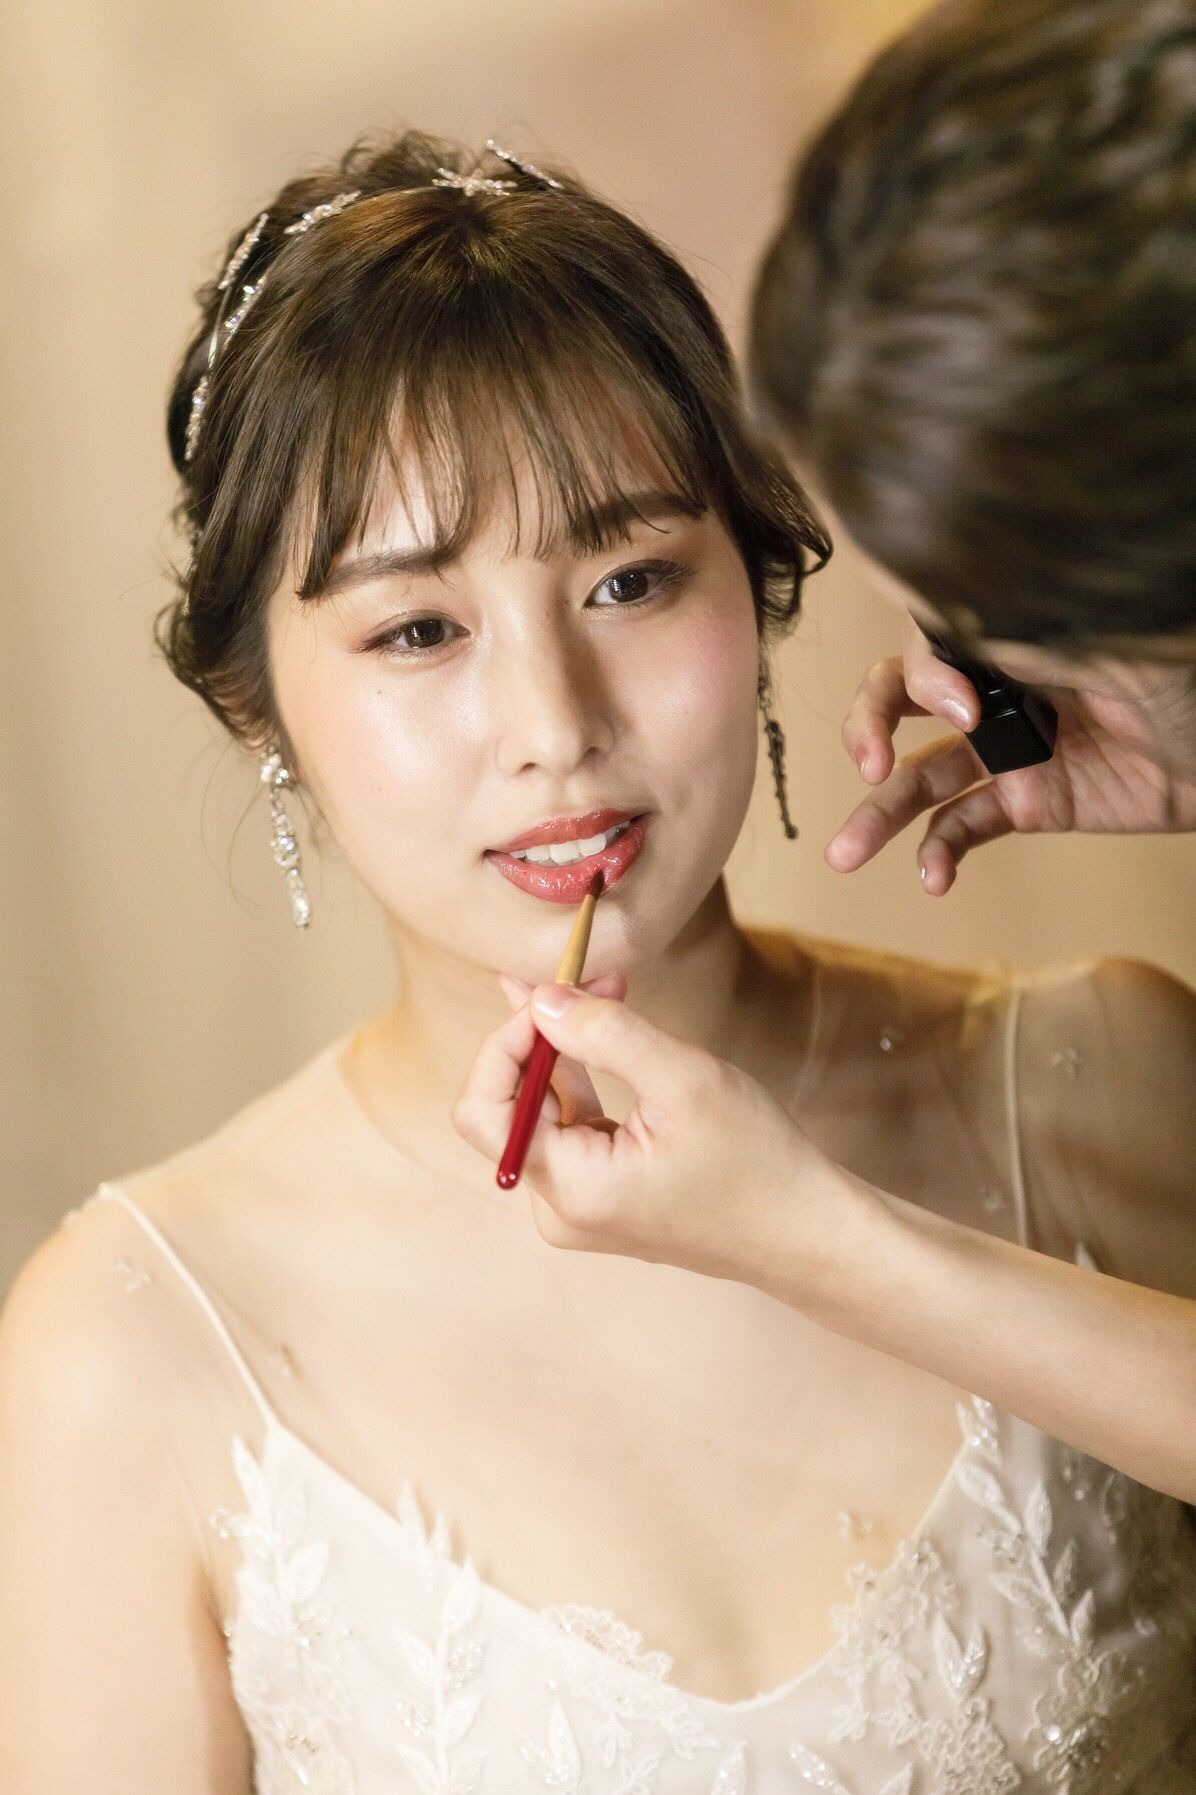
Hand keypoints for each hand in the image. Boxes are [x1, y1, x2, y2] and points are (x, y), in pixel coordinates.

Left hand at [452, 978, 847, 1294]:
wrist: (804, 1231)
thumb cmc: (755, 1162)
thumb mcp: (684, 1081)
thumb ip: (606, 1034)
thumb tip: (539, 999)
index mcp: (571, 1191)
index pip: (485, 1109)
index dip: (505, 1044)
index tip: (551, 996)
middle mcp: (560, 1208)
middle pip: (507, 1107)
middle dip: (537, 1035)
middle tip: (579, 977)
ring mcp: (578, 1206)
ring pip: (540, 1111)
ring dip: (563, 1048)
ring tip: (602, 987)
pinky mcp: (600, 1196)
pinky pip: (570, 1126)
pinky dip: (584, 1076)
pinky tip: (608, 1029)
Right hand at [826, 614, 1195, 892]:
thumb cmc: (1177, 677)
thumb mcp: (1094, 637)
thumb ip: (1012, 633)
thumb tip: (938, 624)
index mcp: (1004, 636)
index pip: (925, 645)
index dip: (922, 677)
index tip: (962, 706)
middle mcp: (995, 689)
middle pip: (899, 701)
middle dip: (867, 728)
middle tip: (867, 764)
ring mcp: (1009, 751)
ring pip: (921, 779)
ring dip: (879, 816)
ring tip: (845, 855)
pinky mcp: (1029, 802)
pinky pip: (965, 828)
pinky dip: (940, 855)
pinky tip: (934, 879)